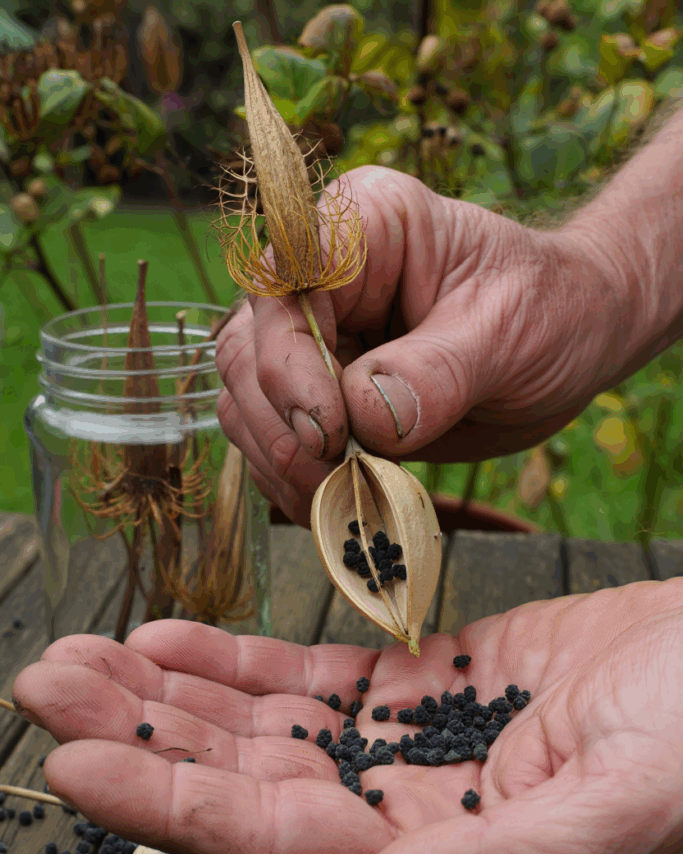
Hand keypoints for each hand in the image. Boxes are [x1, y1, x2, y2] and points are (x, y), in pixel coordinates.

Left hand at [13, 578, 682, 853]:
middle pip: (242, 777)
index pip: (272, 837)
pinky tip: (178, 639)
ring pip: (262, 722)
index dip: (168, 804)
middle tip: (46, 682)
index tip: (73, 762)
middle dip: (139, 732)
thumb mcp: (613, 810)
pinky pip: (311, 676)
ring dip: (171, 690)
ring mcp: (406, 741)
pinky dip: (239, 659)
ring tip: (87, 653)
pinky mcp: (422, 682)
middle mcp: (401, 806)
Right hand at [215, 166, 628, 525]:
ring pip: (247, 399)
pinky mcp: (321, 392)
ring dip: (279, 461)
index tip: (329, 434)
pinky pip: (275, 436)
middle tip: (331, 484)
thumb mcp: (509, 333)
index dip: (288, 362)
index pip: (283, 284)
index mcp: (363, 228)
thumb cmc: (549, 311)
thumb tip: (361, 418)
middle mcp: (321, 277)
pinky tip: (332, 504)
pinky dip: (291, 478)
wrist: (570, 341)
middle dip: (281, 427)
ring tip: (335, 502)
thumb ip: (436, 373)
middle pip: (249, 349)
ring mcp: (315, 337)